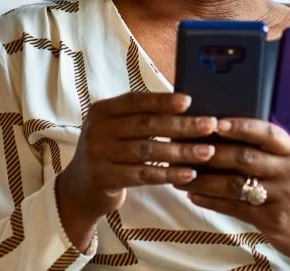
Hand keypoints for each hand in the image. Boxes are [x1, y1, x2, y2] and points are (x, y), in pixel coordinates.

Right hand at [55, 92, 217, 250]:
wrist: (79, 189)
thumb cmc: (109, 152)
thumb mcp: (116, 129)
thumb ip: (141, 117)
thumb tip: (186, 105)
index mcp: (102, 110)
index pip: (136, 100)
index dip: (162, 100)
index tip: (190, 101)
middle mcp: (97, 130)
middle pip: (146, 125)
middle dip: (181, 125)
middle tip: (210, 125)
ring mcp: (98, 155)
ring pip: (147, 151)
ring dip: (181, 151)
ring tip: (208, 152)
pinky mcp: (104, 179)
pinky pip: (143, 175)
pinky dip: (169, 174)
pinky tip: (189, 174)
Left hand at [174, 118, 289, 270]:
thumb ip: (272, 151)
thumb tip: (231, 133)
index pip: (268, 134)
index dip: (241, 127)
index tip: (217, 122)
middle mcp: (289, 173)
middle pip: (246, 158)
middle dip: (213, 152)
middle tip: (188, 147)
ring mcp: (279, 198)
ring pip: (235, 184)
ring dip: (204, 178)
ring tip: (182, 174)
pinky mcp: (269, 219)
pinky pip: (233, 207)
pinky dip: (211, 200)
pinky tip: (194, 194)